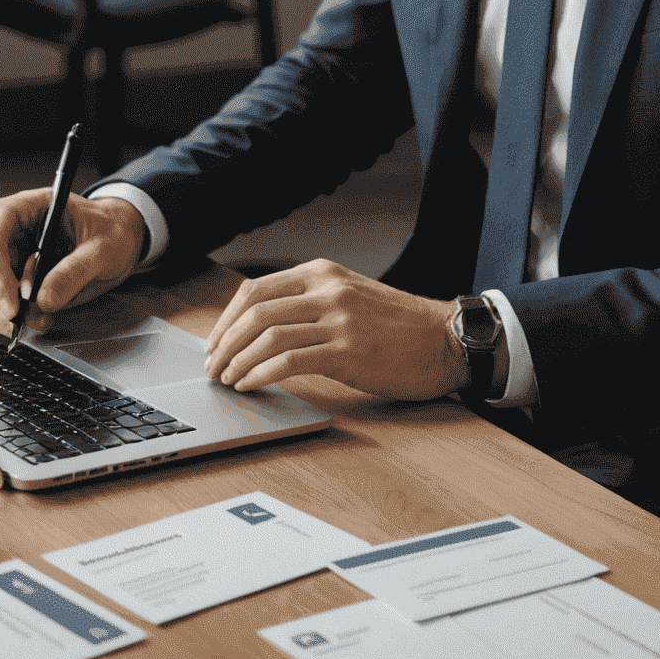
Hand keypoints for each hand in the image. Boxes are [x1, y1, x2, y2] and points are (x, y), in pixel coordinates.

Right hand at [0, 189, 145, 335]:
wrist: (117, 240)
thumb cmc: (109, 231)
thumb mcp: (103, 248)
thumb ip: (75, 271)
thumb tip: (44, 300)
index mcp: (30, 206)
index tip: (11, 302)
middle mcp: (11, 228)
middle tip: (24, 318)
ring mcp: (8, 252)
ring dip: (0, 311)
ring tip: (36, 321)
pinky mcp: (9, 276)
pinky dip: (0, 318)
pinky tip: (24, 324)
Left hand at [203, 259, 467, 400]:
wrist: (445, 340)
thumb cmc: (398, 325)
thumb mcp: (349, 295)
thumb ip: (309, 302)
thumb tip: (259, 327)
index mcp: (321, 272)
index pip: (255, 290)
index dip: (226, 319)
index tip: (215, 342)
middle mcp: (327, 290)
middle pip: (255, 311)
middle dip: (225, 342)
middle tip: (214, 366)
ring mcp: (338, 319)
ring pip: (268, 336)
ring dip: (239, 361)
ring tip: (229, 379)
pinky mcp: (348, 351)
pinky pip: (291, 362)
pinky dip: (262, 375)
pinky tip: (253, 385)